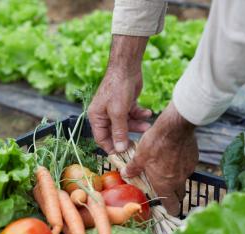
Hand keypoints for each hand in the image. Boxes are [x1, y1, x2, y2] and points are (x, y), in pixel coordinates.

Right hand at [88, 35, 150, 153]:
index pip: (101, 139)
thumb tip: (119, 149)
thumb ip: (119, 132)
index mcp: (96, 117)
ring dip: (137, 125)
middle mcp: (104, 115)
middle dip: (127, 136)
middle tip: (138, 144)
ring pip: (126, 125)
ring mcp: (115, 110)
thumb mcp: (118, 113)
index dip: (111, 147)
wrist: (127, 67)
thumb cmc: (117, 88)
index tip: (123, 155)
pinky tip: (148, 113)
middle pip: (115, 133)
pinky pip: (132, 115)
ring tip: (147, 125)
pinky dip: (140, 115)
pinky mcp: (125, 105)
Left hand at [121, 102, 198, 215]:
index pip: (172, 206)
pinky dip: (181, 165)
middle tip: (164, 188)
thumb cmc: (155, 143)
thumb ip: (133, 168)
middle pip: (179, 195)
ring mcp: (188, 169)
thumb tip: (125, 173)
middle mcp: (179, 180)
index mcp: (165, 184)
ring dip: (176, 178)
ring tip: (165, 168)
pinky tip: (173, 155)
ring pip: (183, 179)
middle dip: (173, 195)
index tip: (167, 209)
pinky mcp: (194, 159)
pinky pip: (187, 167)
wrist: (175, 127)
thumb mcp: (139, 157)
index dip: (170, 209)